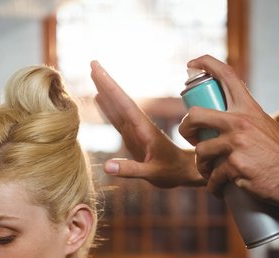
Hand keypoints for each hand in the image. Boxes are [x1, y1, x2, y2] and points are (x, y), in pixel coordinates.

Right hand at [90, 60, 204, 187]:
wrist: (185, 172)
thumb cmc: (172, 172)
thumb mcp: (153, 174)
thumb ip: (130, 169)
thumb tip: (106, 167)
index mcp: (144, 129)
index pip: (124, 104)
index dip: (110, 87)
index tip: (98, 69)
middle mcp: (138, 125)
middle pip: (119, 101)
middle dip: (106, 83)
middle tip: (93, 63)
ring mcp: (135, 130)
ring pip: (117, 108)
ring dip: (105, 91)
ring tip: (93, 74)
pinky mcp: (133, 137)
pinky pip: (117, 119)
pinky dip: (107, 108)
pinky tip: (99, 98)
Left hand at [178, 55, 278, 205]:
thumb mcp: (263, 125)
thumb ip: (243, 120)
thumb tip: (217, 122)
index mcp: (248, 108)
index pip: (226, 75)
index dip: (206, 63)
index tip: (191, 64)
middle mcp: (240, 122)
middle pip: (195, 115)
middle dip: (185, 129)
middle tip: (191, 139)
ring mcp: (237, 144)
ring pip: (201, 151)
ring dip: (202, 166)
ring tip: (211, 173)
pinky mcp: (236, 166)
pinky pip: (212, 177)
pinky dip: (213, 187)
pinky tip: (218, 189)